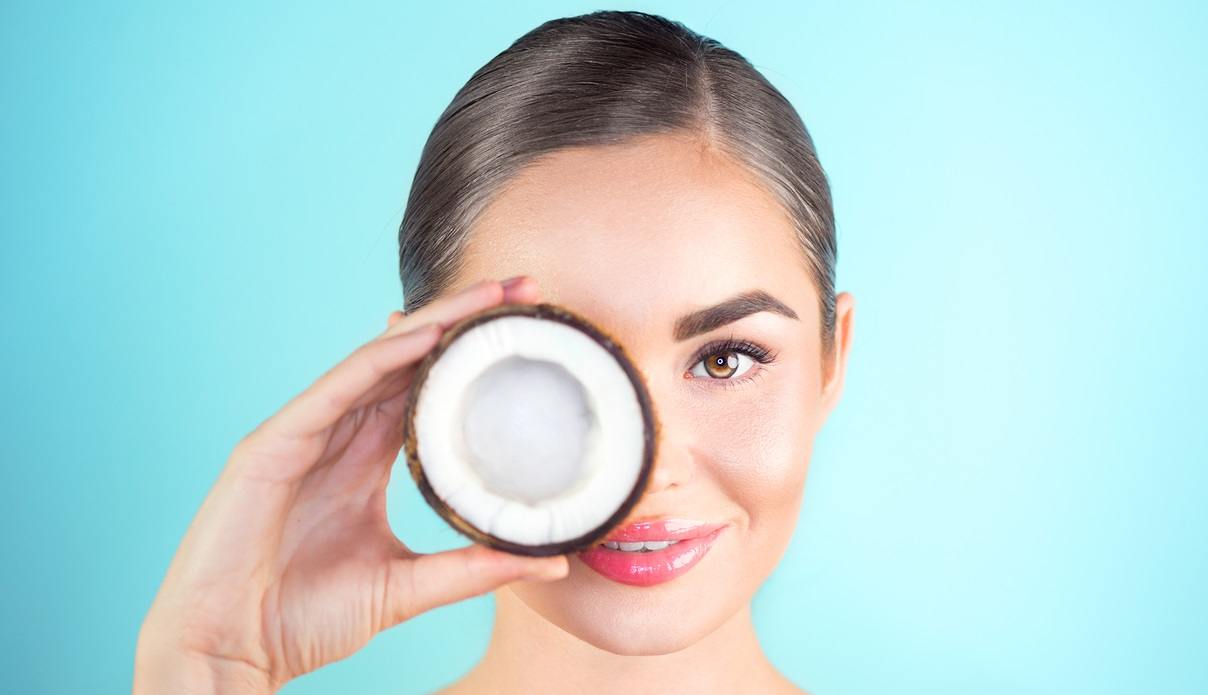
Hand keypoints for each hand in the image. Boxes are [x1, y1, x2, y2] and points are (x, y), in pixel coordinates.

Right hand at [133, 276, 566, 694]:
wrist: (233, 653)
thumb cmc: (304, 618)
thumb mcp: (407, 586)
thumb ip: (473, 568)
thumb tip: (551, 558)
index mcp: (364, 460)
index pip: (426, 389)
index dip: (471, 356)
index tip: (529, 330)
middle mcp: (337, 435)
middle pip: (408, 361)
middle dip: (464, 321)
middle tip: (524, 288)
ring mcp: (303, 433)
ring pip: (377, 361)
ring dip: (434, 323)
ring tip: (490, 295)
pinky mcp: (273, 444)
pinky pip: (335, 388)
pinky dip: (381, 358)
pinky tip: (426, 334)